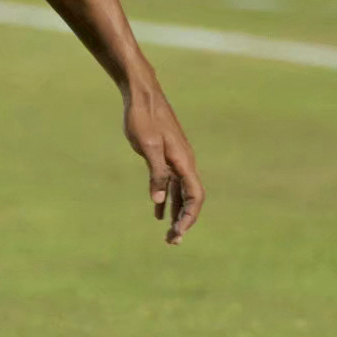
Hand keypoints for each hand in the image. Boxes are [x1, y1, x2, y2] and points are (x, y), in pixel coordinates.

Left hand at [124, 74, 204, 243]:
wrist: (140, 94)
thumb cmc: (142, 117)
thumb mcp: (147, 146)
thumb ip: (155, 173)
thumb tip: (160, 201)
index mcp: (184, 161)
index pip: (195, 196)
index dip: (190, 217)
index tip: (179, 234)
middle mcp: (184, 162)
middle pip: (190, 198)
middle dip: (183, 221)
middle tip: (171, 242)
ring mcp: (175, 159)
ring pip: (181, 193)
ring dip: (176, 213)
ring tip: (168, 234)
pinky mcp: (165, 155)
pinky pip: (170, 183)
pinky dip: (167, 199)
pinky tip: (159, 212)